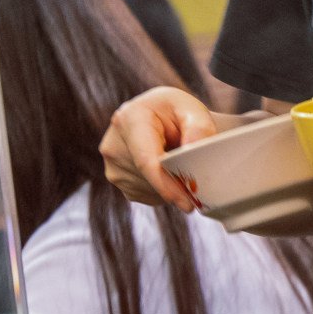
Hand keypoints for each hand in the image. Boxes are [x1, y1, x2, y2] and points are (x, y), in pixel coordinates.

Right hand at [100, 87, 220, 212]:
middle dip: (177, 186)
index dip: (166, 185)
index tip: (188, 204)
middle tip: (200, 185)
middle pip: (148, 178)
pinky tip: (169, 171)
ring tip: (181, 165)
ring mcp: (112, 164)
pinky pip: (145, 194)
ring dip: (171, 187)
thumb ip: (199, 127)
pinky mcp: (117, 179)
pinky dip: (163, 190)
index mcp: (129, 119)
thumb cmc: (179, 111)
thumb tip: (193, 148)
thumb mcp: (193, 109)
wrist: (162, 115)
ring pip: (148, 190)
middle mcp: (113, 144)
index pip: (146, 160)